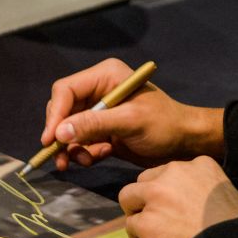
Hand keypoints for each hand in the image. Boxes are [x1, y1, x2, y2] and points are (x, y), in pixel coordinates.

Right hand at [41, 58, 225, 171]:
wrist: (186, 143)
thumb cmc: (165, 125)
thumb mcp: (130, 122)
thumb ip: (94, 125)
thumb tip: (59, 133)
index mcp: (105, 76)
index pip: (66, 90)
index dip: (55, 115)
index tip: (50, 139)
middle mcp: (99, 90)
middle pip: (63, 110)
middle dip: (61, 135)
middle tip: (60, 158)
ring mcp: (100, 110)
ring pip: (69, 129)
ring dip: (72, 148)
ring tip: (83, 161)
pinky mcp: (102, 129)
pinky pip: (81, 141)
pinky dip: (84, 152)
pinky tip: (97, 157)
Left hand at [118, 156, 237, 237]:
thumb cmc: (235, 228)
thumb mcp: (223, 193)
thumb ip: (199, 190)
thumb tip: (184, 206)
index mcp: (199, 164)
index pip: (170, 172)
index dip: (169, 192)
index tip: (178, 210)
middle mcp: (174, 172)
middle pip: (145, 180)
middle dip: (147, 199)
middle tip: (159, 221)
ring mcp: (156, 194)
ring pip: (128, 198)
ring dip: (138, 216)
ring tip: (150, 237)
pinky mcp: (146, 220)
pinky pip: (130, 227)